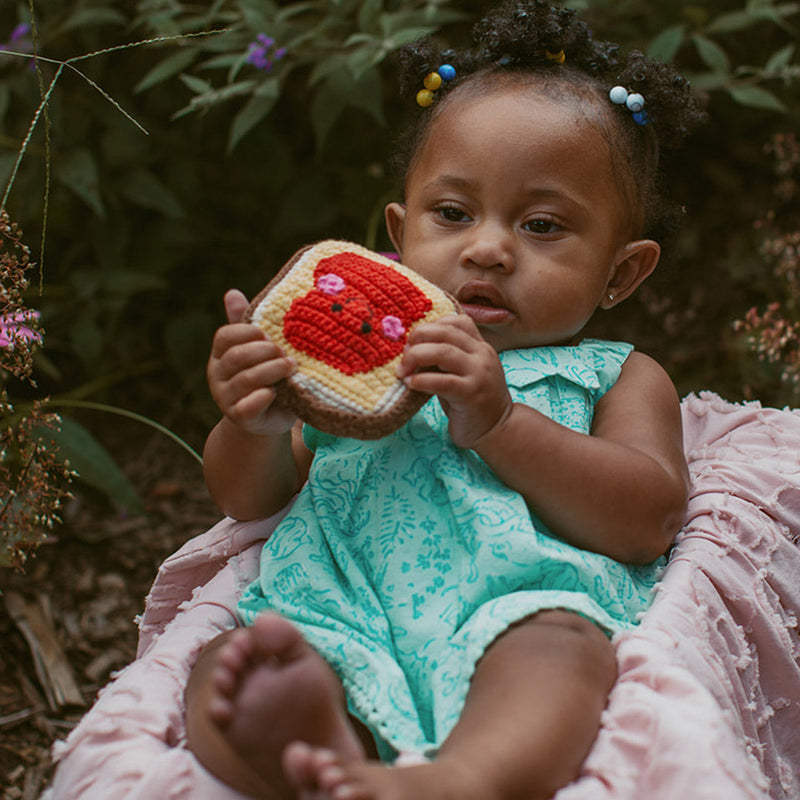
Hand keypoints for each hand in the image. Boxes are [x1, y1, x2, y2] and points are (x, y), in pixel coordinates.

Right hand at [207, 289, 296, 435]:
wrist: (270, 418)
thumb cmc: (268, 376)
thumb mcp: (260, 350)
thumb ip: (247, 324)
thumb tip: (231, 292)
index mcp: (220, 354)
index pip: (225, 335)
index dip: (248, 332)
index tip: (269, 334)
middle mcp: (217, 375)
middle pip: (237, 356)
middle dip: (265, 351)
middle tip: (286, 353)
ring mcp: (225, 397)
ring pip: (246, 379)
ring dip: (272, 371)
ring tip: (291, 367)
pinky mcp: (239, 417)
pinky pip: (248, 405)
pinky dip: (264, 397)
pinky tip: (277, 392)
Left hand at [397, 315, 512, 448]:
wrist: (497, 430)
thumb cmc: (471, 402)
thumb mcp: (460, 373)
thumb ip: (443, 359)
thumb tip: (410, 349)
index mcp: (481, 347)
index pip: (457, 321)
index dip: (431, 326)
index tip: (415, 340)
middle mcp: (482, 355)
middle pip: (445, 333)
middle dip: (418, 338)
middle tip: (403, 354)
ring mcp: (479, 374)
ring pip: (443, 352)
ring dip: (416, 357)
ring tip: (402, 370)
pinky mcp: (471, 394)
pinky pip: (442, 381)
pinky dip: (421, 380)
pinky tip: (410, 383)